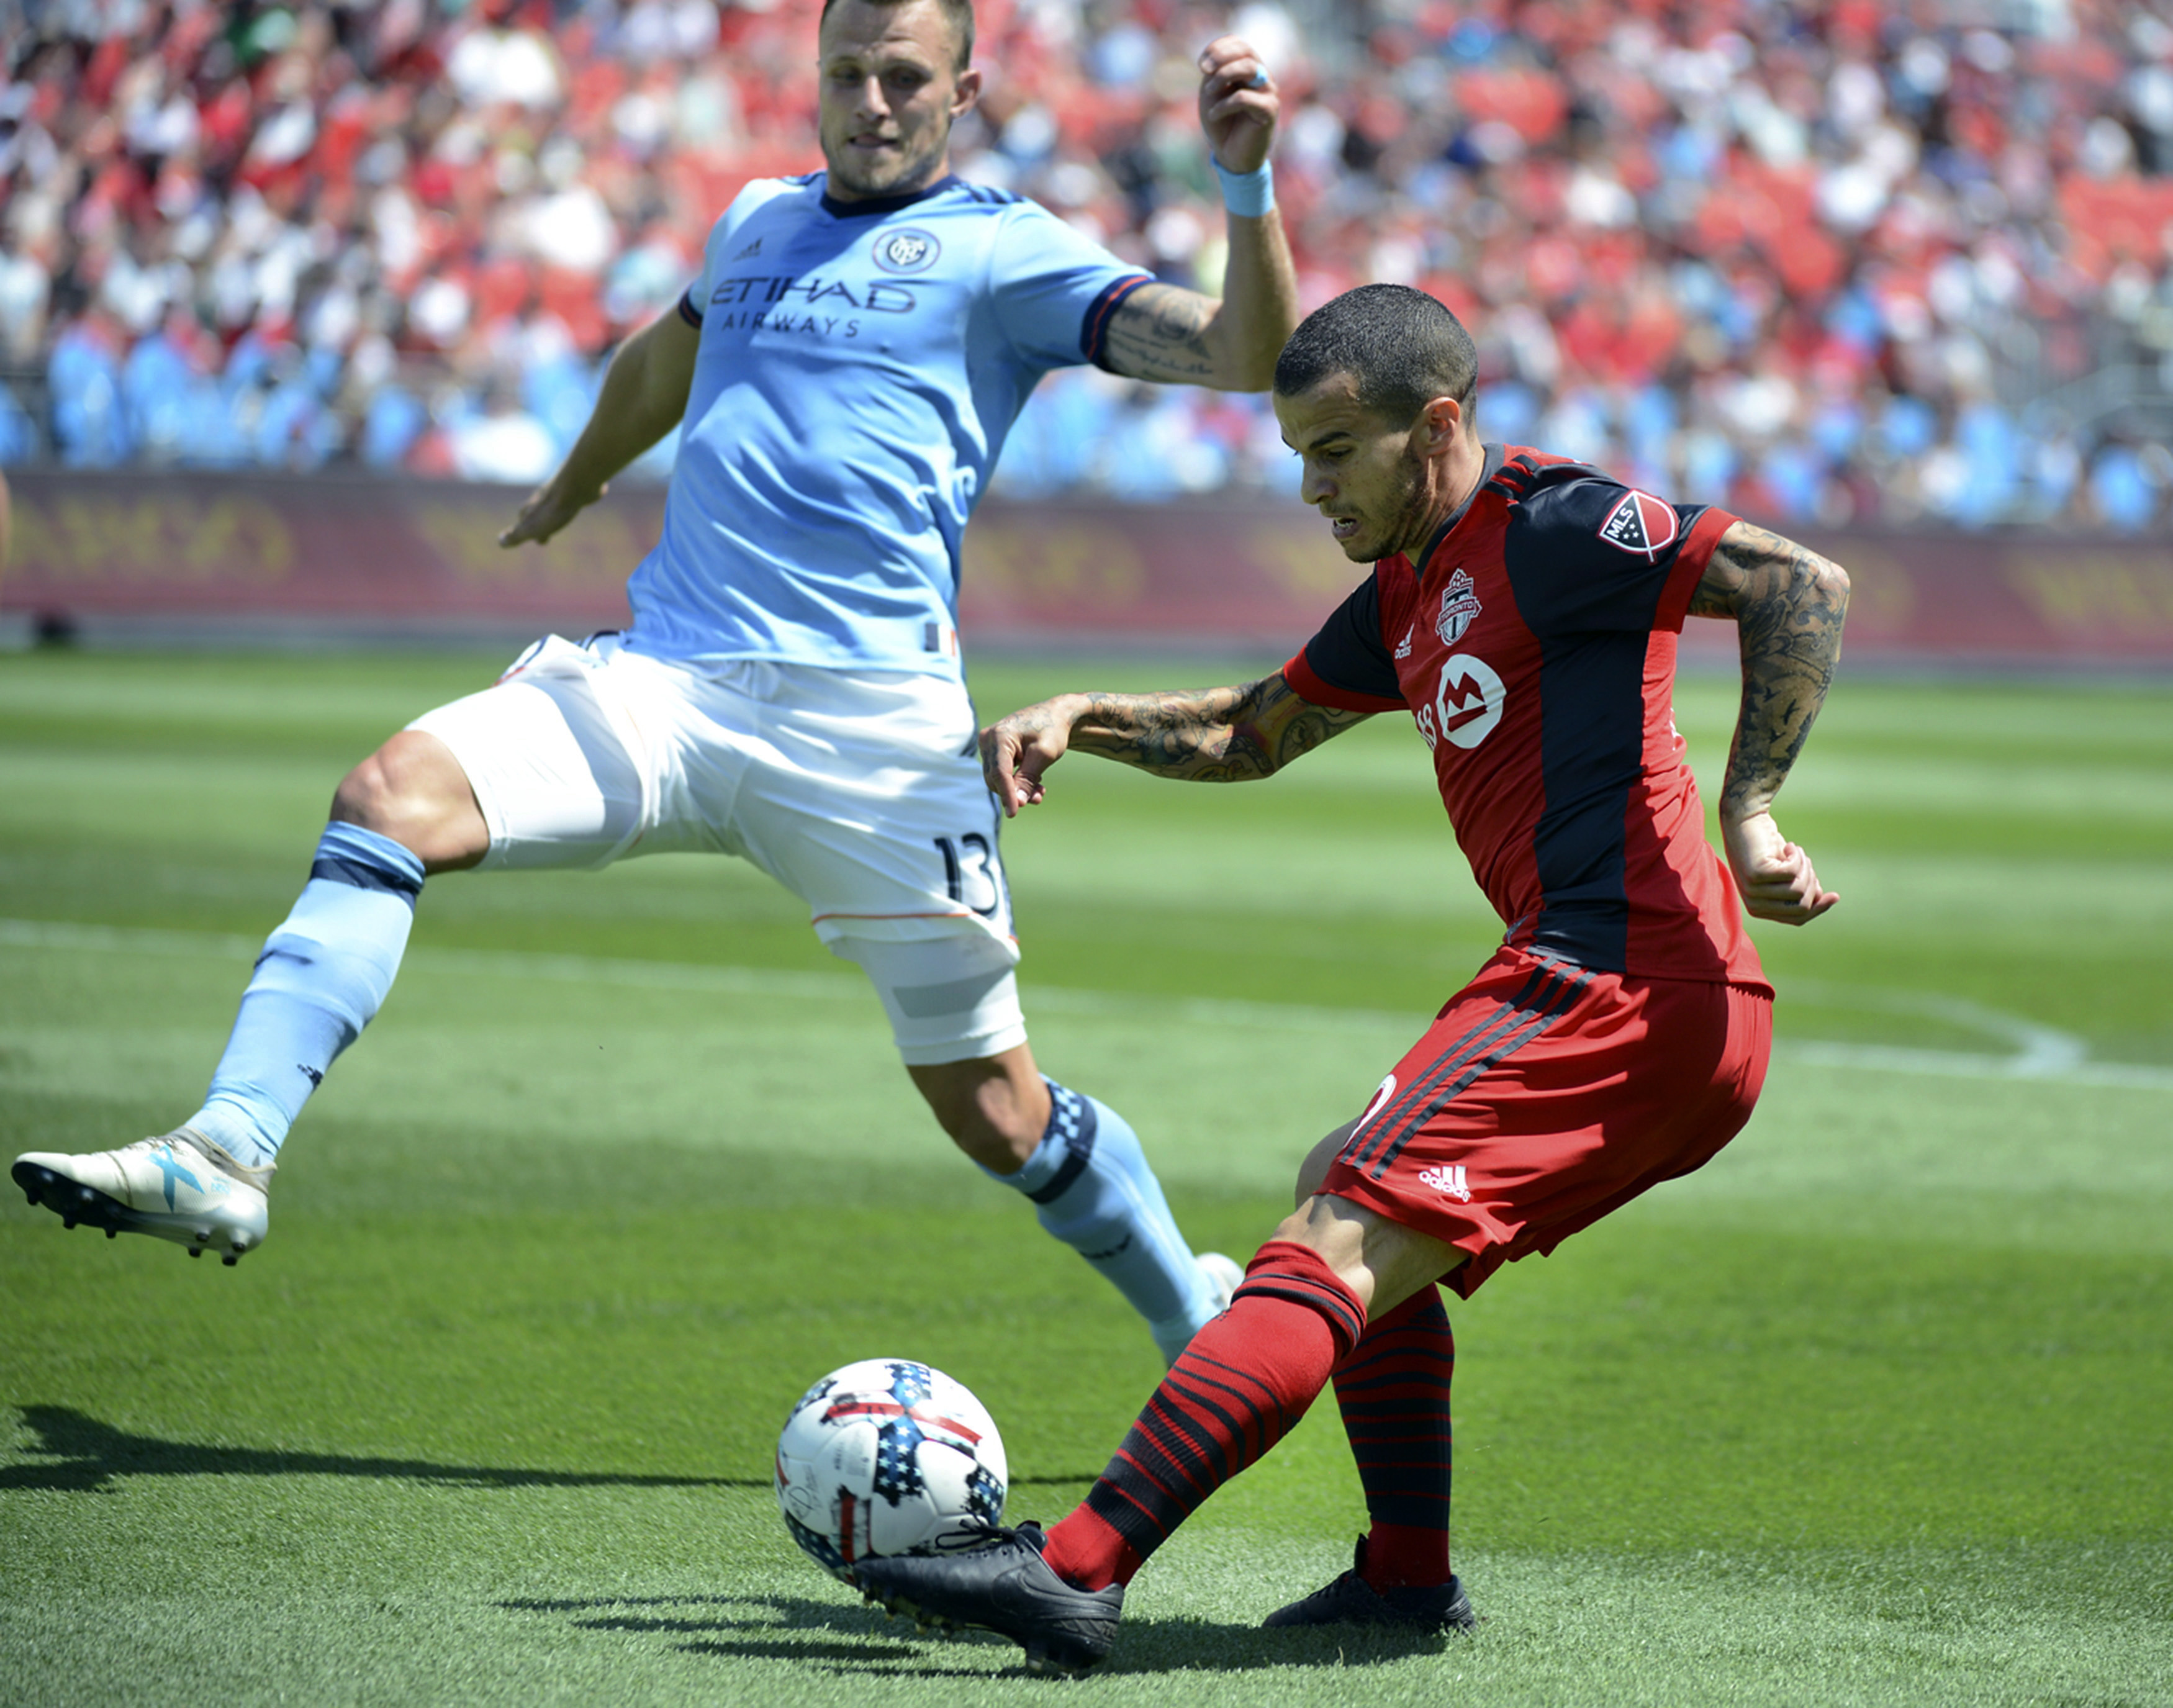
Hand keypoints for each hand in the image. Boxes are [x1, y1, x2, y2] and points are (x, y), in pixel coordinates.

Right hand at [498, 473, 602, 547]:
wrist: (579, 482)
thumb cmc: (556, 508)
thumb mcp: (533, 527)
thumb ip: (517, 535)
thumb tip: (500, 543)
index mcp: (533, 507)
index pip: (523, 519)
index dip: (523, 530)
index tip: (526, 538)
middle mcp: (545, 496)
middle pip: (538, 509)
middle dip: (538, 522)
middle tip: (544, 536)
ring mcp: (563, 490)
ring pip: (556, 501)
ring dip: (556, 510)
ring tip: (562, 518)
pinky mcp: (581, 486)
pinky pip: (576, 492)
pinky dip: (575, 498)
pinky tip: (581, 500)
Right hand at [980, 696, 1081, 817]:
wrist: (1055, 714)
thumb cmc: (1052, 730)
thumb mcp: (1043, 755)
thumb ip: (1028, 779)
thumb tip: (1018, 803)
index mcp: (999, 736)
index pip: (1000, 773)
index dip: (1007, 795)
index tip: (1014, 813)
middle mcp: (988, 739)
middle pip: (995, 778)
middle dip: (1015, 792)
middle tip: (1039, 798)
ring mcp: (989, 744)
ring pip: (998, 778)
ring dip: (1017, 788)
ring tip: (1040, 792)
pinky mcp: (994, 750)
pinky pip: (1001, 772)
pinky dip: (1017, 781)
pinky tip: (1035, 783)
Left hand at [1196, 36, 1277, 174]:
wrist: (1231, 156)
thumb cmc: (1221, 123)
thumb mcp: (1211, 93)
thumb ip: (1214, 74)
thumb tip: (1215, 64)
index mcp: (1249, 68)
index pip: (1238, 43)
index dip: (1218, 47)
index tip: (1201, 65)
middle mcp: (1262, 76)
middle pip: (1246, 51)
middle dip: (1221, 57)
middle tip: (1203, 70)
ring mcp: (1268, 92)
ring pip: (1249, 68)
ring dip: (1223, 76)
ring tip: (1208, 93)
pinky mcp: (1269, 110)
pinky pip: (1245, 98)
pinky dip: (1225, 104)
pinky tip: (1214, 115)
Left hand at [1722, 809, 1837, 925]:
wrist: (1746, 822)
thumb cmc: (1769, 849)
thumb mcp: (1789, 874)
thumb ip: (1802, 890)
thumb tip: (1823, 898)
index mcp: (1760, 910)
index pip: (1797, 918)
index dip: (1818, 908)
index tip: (1835, 896)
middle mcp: (1754, 905)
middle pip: (1802, 906)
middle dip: (1812, 884)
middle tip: (1805, 862)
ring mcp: (1753, 891)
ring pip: (1799, 890)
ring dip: (1805, 867)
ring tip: (1794, 852)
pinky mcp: (1756, 874)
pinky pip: (1793, 872)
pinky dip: (1797, 857)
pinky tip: (1789, 846)